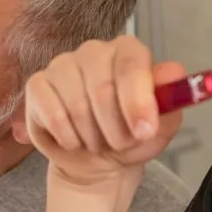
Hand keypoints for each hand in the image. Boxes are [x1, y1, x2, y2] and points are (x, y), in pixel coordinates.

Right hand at [16, 36, 183, 185]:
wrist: (98, 161)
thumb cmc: (130, 137)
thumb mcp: (159, 127)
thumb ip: (170, 100)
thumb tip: (173, 72)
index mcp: (127, 52)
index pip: (131, 65)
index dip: (137, 100)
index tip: (144, 131)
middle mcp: (93, 51)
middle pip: (102, 88)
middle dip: (114, 129)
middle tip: (120, 144)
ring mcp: (62, 65)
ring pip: (76, 105)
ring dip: (91, 136)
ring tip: (97, 142)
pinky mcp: (37, 85)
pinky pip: (52, 113)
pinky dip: (67, 137)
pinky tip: (74, 141)